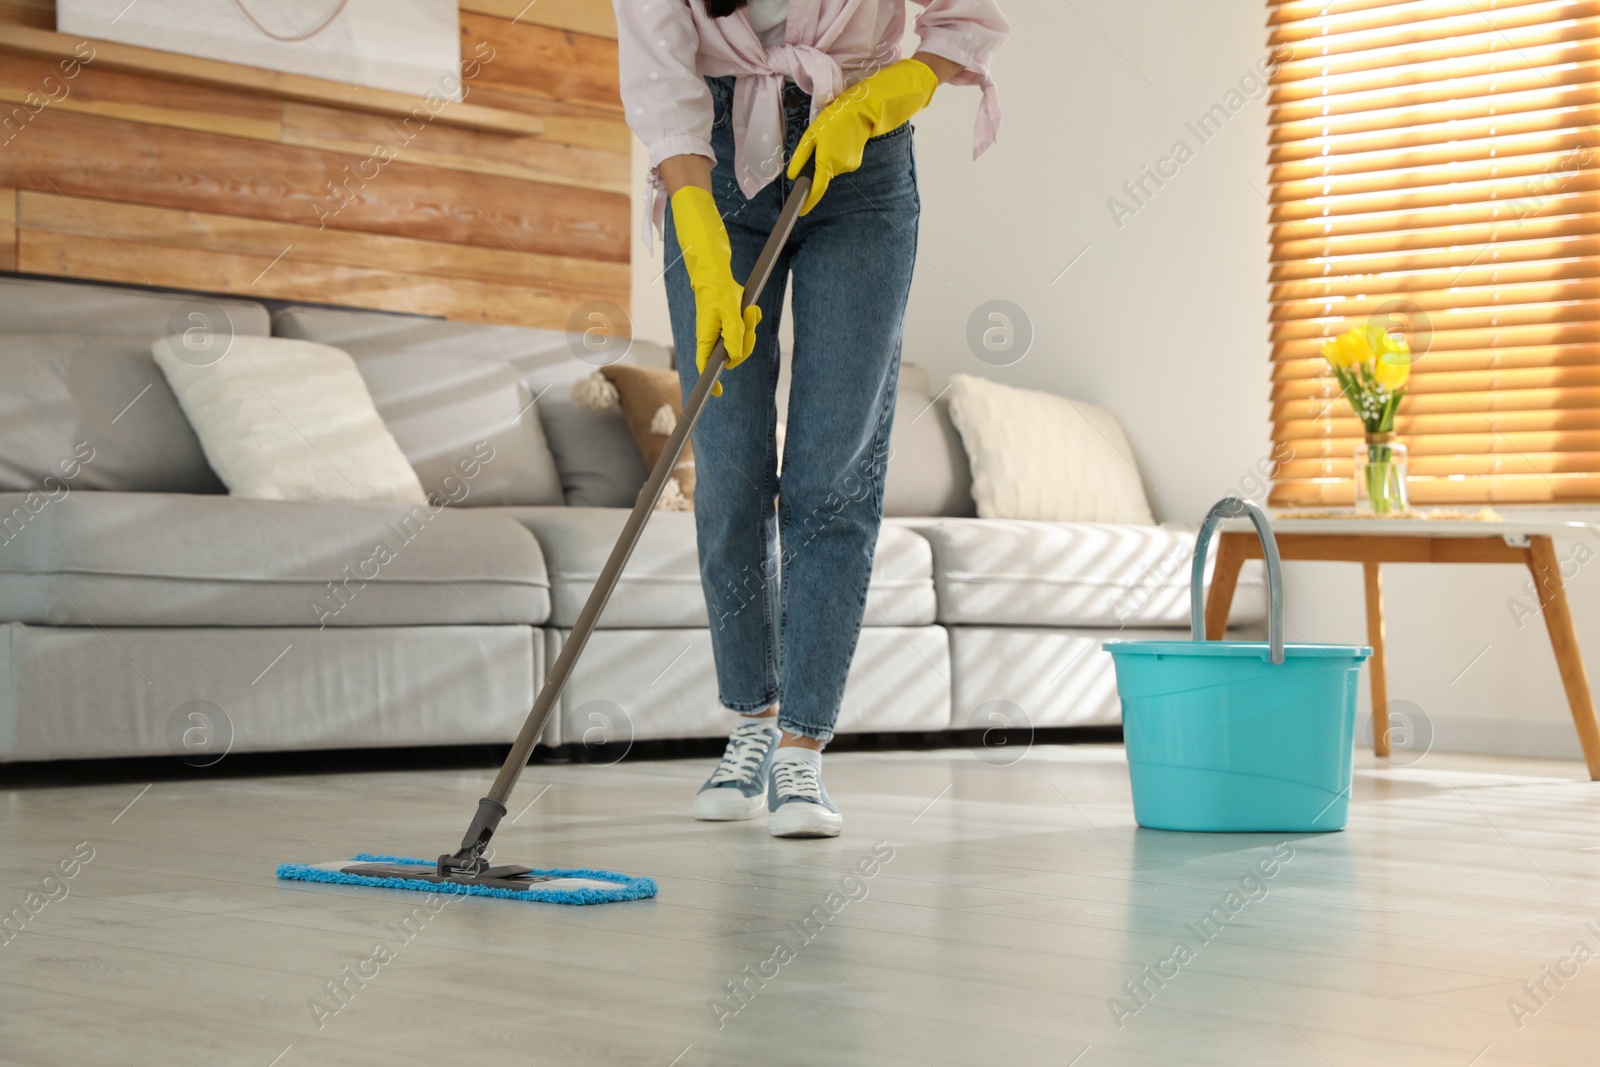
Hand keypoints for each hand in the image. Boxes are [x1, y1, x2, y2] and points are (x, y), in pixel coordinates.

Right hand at [670, 186, 761, 396]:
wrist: (717, 272)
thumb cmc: (718, 290)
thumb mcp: (729, 312)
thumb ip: (734, 335)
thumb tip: (735, 356)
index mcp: (707, 338)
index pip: (706, 366)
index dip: (711, 381)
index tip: (717, 393)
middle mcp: (714, 338)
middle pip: (734, 354)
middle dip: (747, 340)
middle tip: (750, 319)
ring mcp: (723, 331)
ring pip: (742, 341)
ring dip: (750, 326)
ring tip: (750, 309)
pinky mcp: (731, 323)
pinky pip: (746, 329)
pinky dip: (751, 320)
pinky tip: (751, 309)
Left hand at [786, 58, 938, 214]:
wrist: (862, 111)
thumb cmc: (834, 119)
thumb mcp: (811, 135)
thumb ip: (801, 157)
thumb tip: (793, 175)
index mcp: (827, 162)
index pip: (816, 190)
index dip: (808, 202)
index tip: (800, 211)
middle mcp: (839, 168)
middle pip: (822, 176)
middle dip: (817, 166)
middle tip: (819, 144)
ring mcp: (849, 167)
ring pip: (831, 169)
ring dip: (827, 158)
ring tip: (831, 139)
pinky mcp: (855, 163)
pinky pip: (839, 164)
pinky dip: (835, 156)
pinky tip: (839, 141)